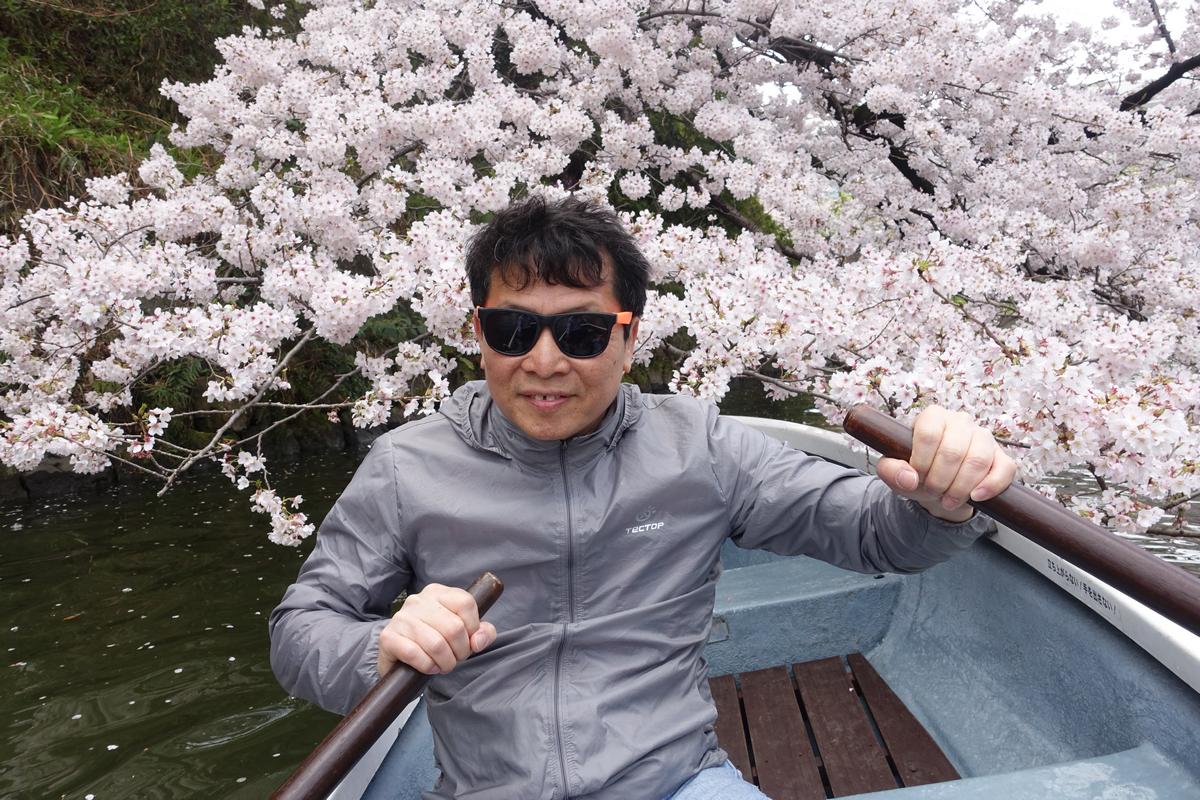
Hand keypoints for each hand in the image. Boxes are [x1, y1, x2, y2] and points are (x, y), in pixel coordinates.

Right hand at [377, 583, 496, 676]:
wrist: (400, 657)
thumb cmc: (437, 641)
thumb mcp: (463, 633)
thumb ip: (482, 633)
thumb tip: (478, 641)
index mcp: (437, 592)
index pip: (466, 603)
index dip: (473, 627)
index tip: (468, 641)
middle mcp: (417, 600)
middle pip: (454, 627)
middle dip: (461, 651)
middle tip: (455, 659)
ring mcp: (401, 617)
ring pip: (436, 644)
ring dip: (446, 662)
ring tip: (443, 665)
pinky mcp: (388, 637)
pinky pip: (415, 654)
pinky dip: (427, 666)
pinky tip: (429, 667)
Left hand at [874, 406, 1016, 522]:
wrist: (938, 487)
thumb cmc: (916, 473)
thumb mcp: (895, 472)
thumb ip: (891, 471)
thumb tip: (909, 478)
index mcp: (933, 416)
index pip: (929, 434)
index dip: (922, 461)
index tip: (916, 478)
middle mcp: (960, 421)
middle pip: (953, 451)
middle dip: (940, 480)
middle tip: (932, 492)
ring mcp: (984, 436)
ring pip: (978, 460)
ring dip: (961, 487)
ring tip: (948, 500)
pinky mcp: (1002, 456)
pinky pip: (1004, 469)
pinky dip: (990, 486)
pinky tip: (975, 497)